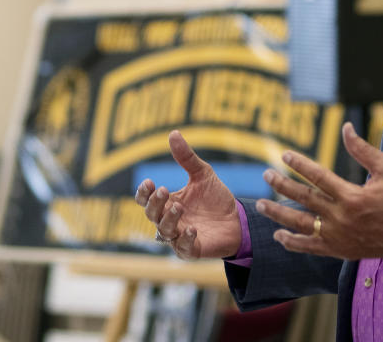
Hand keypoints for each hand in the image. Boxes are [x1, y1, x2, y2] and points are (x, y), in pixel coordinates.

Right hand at [135, 130, 241, 259]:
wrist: (239, 219)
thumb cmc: (216, 198)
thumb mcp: (203, 174)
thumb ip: (186, 157)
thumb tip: (173, 133)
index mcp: (168, 202)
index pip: (145, 200)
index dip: (143, 193)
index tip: (149, 182)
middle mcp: (169, 220)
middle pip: (151, 214)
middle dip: (155, 203)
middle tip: (164, 190)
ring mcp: (179, 236)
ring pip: (164, 231)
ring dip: (168, 219)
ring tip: (179, 207)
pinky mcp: (193, 249)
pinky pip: (183, 248)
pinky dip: (185, 239)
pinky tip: (192, 229)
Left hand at [256, 122, 382, 260]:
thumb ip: (363, 150)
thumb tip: (345, 128)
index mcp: (352, 196)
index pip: (318, 177)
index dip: (300, 164)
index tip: (284, 155)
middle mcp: (341, 217)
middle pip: (304, 199)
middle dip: (282, 185)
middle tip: (266, 174)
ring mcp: (338, 236)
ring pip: (301, 224)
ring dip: (278, 214)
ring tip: (260, 204)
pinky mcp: (339, 250)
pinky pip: (310, 248)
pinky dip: (292, 243)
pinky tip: (278, 236)